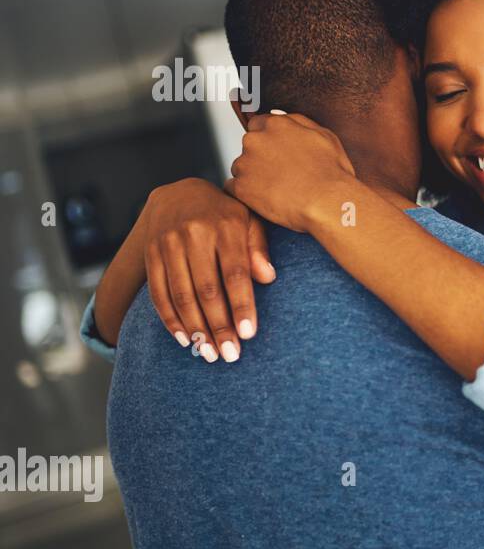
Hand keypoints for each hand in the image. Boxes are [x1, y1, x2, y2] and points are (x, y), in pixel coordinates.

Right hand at [138, 178, 275, 361]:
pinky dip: (171, 320)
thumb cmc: (225, 215)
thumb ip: (258, 248)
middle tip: (230, 355)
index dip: (241, 305)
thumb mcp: (249, 221)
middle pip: (207, 289)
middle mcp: (194, 233)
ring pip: (181, 295)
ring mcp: (168, 243)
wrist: (178, 193)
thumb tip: (268, 278)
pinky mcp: (151, 254)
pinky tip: (185, 339)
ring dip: (196, 329)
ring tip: (210, 354)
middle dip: (219, 326)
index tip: (248, 334)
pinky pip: (158, 292)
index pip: (235, 272)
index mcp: (226, 225)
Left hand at [227, 112, 355, 233]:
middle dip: (260, 157)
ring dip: (254, 176)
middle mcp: (255, 140)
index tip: (276, 153)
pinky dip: (247, 194)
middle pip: (249, 146)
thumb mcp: (324, 135)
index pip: (258, 125)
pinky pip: (234, 188)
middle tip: (281, 174)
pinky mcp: (240, 188)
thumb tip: (284, 117)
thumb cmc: (332, 173)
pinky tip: (266, 199)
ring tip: (278, 189)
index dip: (268, 140)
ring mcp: (245, 164)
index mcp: (275, 124)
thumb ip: (298, 122)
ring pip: (241, 168)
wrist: (327, 202)